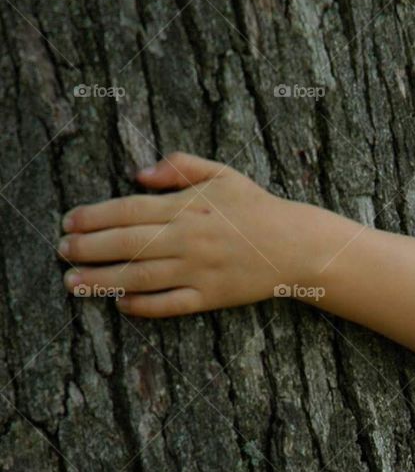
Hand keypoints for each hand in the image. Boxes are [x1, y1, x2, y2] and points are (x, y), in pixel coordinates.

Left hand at [57, 151, 305, 317]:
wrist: (295, 245)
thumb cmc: (256, 208)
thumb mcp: (223, 174)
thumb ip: (180, 166)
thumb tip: (138, 173)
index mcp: (188, 207)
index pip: (128, 210)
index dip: (93, 217)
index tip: (68, 221)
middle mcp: (188, 239)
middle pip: (126, 244)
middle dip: (87, 248)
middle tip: (61, 251)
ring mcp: (199, 270)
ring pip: (140, 277)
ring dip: (102, 280)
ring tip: (74, 282)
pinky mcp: (210, 296)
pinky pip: (169, 304)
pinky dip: (142, 305)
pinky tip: (121, 303)